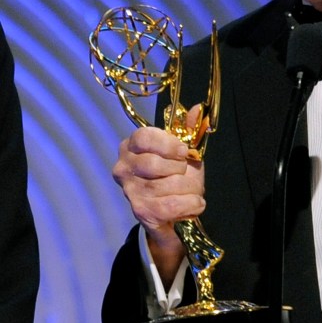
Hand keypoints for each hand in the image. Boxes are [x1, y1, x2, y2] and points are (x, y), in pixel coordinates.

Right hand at [112, 105, 205, 280]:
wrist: (173, 213)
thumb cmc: (176, 175)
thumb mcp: (183, 151)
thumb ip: (188, 130)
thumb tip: (198, 109)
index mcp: (131, 146)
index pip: (144, 138)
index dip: (168, 144)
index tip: (184, 152)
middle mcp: (123, 167)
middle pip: (154, 164)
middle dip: (180, 169)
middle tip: (185, 173)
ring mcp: (130, 191)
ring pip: (166, 186)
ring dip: (190, 188)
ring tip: (192, 190)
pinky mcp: (140, 211)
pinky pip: (171, 205)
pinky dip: (190, 204)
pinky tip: (194, 203)